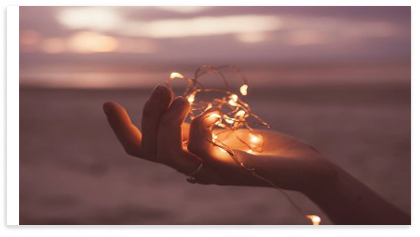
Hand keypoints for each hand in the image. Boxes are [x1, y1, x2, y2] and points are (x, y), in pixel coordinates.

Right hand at [103, 85, 337, 193]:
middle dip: (149, 114)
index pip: (143, 149)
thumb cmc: (264, 148)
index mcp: (188, 156)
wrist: (301, 168)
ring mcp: (210, 171)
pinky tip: (213, 112)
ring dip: (169, 121)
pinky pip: (201, 151)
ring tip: (184, 98)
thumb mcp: (225, 132)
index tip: (109, 104)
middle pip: (149, 149)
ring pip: (168, 154)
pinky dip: (200, 125)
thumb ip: (200, 127)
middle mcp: (193, 168)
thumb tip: (180, 109)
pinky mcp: (231, 168)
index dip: (122, 128)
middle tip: (164, 87)